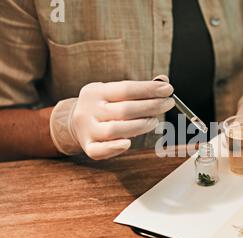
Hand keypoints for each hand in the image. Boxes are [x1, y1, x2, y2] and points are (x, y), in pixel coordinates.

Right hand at [52, 76, 174, 159]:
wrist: (75, 122)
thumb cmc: (103, 106)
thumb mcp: (113, 92)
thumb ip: (137, 89)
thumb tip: (164, 82)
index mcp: (95, 92)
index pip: (126, 89)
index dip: (149, 89)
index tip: (168, 90)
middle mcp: (88, 110)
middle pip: (124, 110)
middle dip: (151, 106)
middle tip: (168, 104)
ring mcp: (87, 130)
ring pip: (115, 130)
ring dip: (140, 126)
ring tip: (154, 121)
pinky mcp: (88, 147)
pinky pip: (100, 150)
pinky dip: (115, 148)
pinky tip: (128, 143)